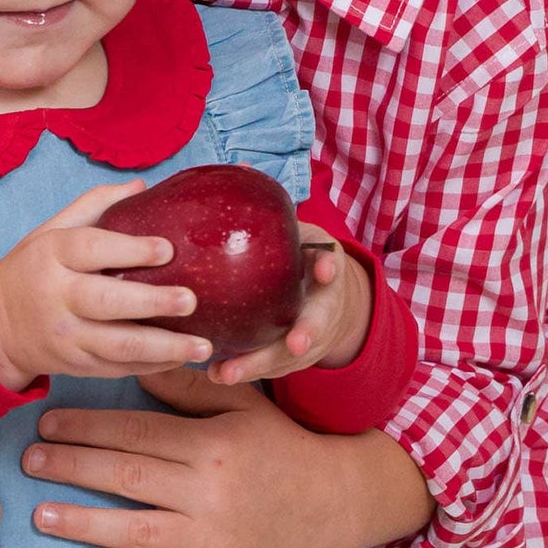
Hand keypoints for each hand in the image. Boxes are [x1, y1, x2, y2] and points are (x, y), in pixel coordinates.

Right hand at [0, 181, 214, 389]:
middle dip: (152, 303)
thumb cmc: (33, 269)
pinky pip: (119, 368)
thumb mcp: (51, 230)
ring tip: (203, 345)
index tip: (168, 248)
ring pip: (118, 346)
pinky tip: (181, 360)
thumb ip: (94, 205)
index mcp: (51, 256)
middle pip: (107, 302)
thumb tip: (142, 186)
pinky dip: (153, 367)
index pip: (91, 250)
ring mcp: (67, 337)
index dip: (130, 249)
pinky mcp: (77, 365)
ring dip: (164, 348)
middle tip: (191, 300)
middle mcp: (57, 298)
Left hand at [24, 366, 434, 547]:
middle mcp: (210, 492)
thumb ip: (188, 389)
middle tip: (28, 462)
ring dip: (82, 523)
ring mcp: (214, 540)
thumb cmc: (278, 446)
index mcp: (212, 444)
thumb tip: (136, 363)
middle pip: (126, 478)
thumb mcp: (241, 405)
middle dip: (71, 467)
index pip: (136, 432)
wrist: (331, 502)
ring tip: (40, 515)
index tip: (47, 422)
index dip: (87, 426)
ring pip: (136, 532)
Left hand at [209, 222, 370, 385]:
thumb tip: (246, 173)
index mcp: (327, 274)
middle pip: (316, 326)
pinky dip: (246, 372)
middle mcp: (322, 312)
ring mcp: (308, 341)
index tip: (325, 268)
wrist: (331, 304)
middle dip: (306, 335)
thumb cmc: (305, 262)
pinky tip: (216, 374)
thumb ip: (282, 218)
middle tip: (296, 344)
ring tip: (227, 373)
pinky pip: (269, 368)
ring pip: (287, 357)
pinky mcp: (288, 359)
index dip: (328, 266)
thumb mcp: (304, 236)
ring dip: (260, 366)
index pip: (332, 266)